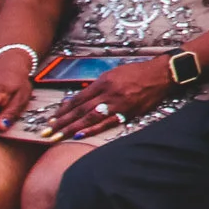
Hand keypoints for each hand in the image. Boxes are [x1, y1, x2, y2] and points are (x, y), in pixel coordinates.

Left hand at [39, 57, 175, 140]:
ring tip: (57, 137)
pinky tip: (80, 135)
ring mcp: (118, 104)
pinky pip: (107, 123)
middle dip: (61, 122)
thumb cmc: (138, 72)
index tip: (52, 119)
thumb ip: (98, 86)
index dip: (63, 110)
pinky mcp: (128, 113)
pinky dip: (92, 130)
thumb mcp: (115, 73)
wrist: (162, 74)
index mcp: (103, 82)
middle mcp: (108, 93)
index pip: (78, 98)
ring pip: (89, 118)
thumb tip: (81, 99)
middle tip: (46, 132)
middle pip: (80, 110)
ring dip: (71, 128)